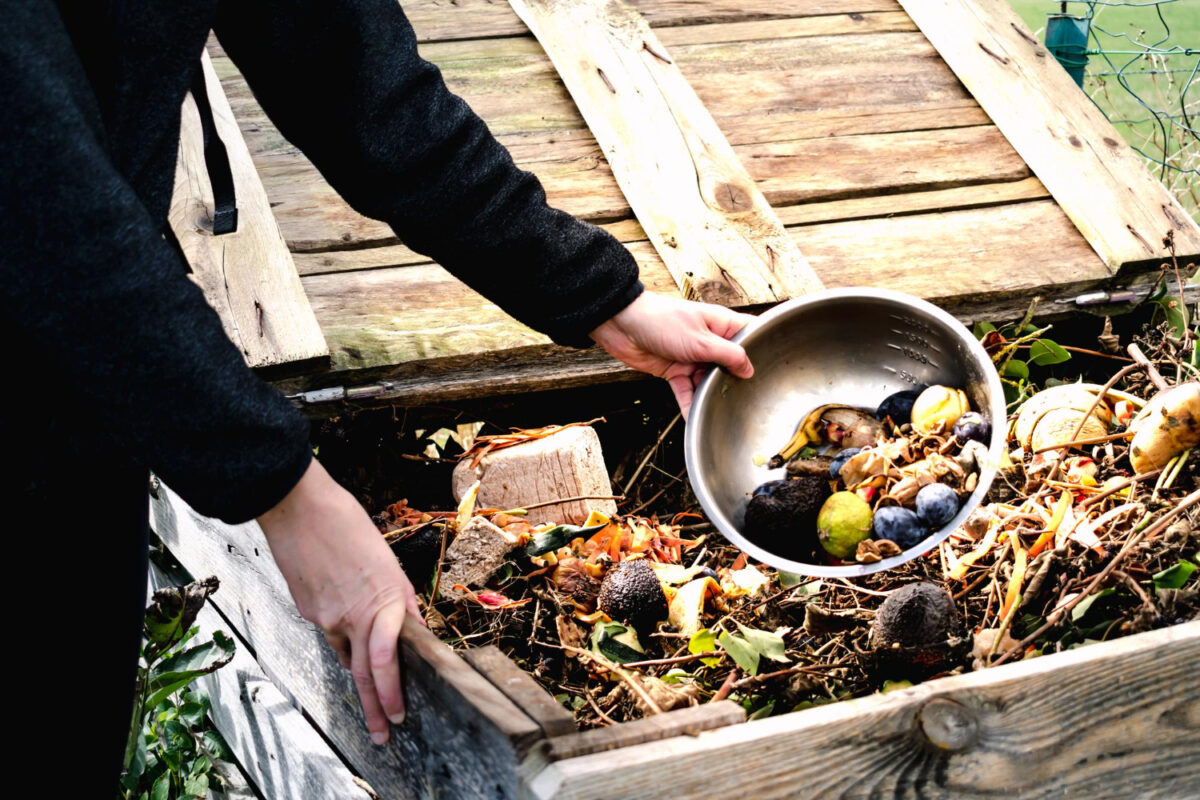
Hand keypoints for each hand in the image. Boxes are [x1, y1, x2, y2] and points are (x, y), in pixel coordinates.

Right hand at [257, 459, 422, 745]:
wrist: (296, 507)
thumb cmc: (345, 524)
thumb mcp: (387, 560)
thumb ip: (400, 598)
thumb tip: (412, 626)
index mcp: (379, 600)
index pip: (385, 660)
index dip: (391, 693)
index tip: (399, 715)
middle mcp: (350, 616)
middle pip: (363, 673)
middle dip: (375, 707)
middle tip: (384, 732)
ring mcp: (324, 616)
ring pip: (345, 651)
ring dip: (359, 670)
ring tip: (372, 690)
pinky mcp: (306, 610)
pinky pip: (329, 631)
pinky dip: (342, 634)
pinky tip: (346, 624)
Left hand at [590, 292, 755, 416]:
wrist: (622, 326)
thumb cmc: (662, 321)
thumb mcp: (701, 340)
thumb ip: (728, 355)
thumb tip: (749, 369)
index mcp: (721, 325)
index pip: (750, 335)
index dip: (762, 348)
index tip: (776, 367)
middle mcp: (709, 341)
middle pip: (731, 365)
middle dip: (736, 381)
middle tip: (750, 400)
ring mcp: (692, 357)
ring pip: (709, 381)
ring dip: (712, 396)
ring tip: (723, 414)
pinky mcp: (675, 371)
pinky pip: (687, 391)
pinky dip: (690, 404)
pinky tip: (695, 419)